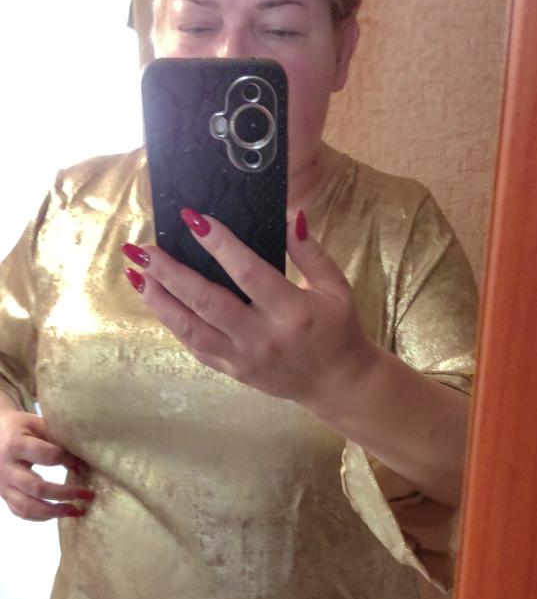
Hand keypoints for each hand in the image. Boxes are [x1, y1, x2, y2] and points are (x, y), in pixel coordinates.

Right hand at [0, 408, 93, 521]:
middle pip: (38, 488)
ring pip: (27, 507)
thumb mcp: (36, 424)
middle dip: (66, 493)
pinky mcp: (3, 495)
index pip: (48, 456)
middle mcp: (6, 468)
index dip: (69, 461)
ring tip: (77, 511)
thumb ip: (57, 438)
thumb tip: (85, 457)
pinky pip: (21, 512)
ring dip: (55, 512)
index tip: (83, 466)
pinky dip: (41, 517)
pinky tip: (58, 513)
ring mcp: (3, 485)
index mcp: (16, 445)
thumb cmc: (19, 427)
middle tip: (88, 494)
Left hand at [122, 210, 377, 411]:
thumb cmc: (338, 329)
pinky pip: (196, 347)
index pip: (248, 274)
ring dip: (160, 301)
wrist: (337, 384)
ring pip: (192, 329)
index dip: (219, 245)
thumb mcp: (335, 287)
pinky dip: (173, 324)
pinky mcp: (233, 371)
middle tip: (142, 249)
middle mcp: (262, 337)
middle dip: (170, 273)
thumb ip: (310, 252)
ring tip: (136, 274)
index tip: (193, 218)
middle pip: (207, 302)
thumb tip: (290, 215)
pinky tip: (156, 301)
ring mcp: (243, 358)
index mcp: (291, 311)